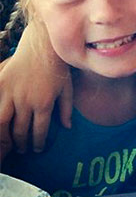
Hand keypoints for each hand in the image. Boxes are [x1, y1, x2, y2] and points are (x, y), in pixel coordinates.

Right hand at [0, 22, 72, 154]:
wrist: (42, 47)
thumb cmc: (58, 69)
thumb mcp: (67, 90)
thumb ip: (67, 110)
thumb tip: (66, 128)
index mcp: (44, 104)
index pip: (38, 131)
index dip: (37, 143)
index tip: (37, 149)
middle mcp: (26, 101)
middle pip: (19, 131)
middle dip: (21, 144)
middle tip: (22, 150)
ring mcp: (11, 93)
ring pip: (2, 123)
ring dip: (4, 137)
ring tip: (9, 144)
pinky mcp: (1, 84)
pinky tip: (1, 125)